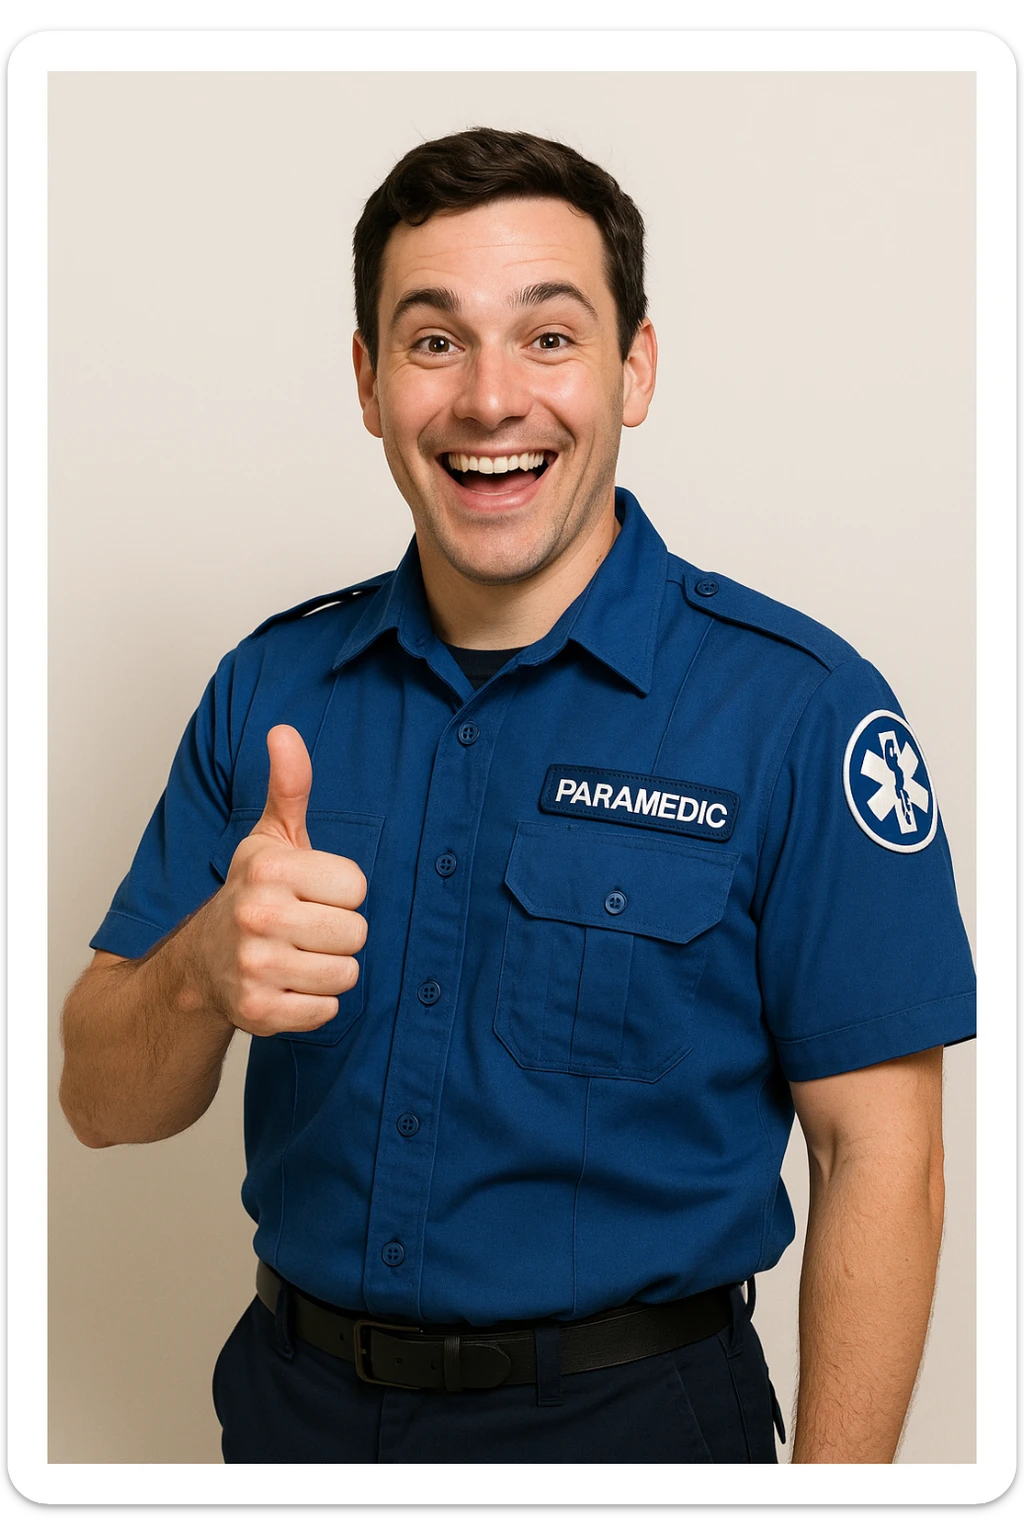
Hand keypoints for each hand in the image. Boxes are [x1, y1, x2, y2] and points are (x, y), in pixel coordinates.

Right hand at [193, 725, 367, 1035]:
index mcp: (269, 869)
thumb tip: (284, 732)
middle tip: (305, 928)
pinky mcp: (258, 1012)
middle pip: (356, 933)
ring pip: (346, 973)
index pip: (357, 887)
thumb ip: (290, 786)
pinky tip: (288, 984)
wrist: (201, 960)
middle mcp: (257, 915)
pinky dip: (314, 1003)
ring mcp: (255, 967)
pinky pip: (327, 1010)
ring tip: (297, 955)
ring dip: (328, 968)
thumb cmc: (253, 892)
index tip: (312, 893)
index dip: (341, 893)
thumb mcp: (271, 836)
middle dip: (339, 933)